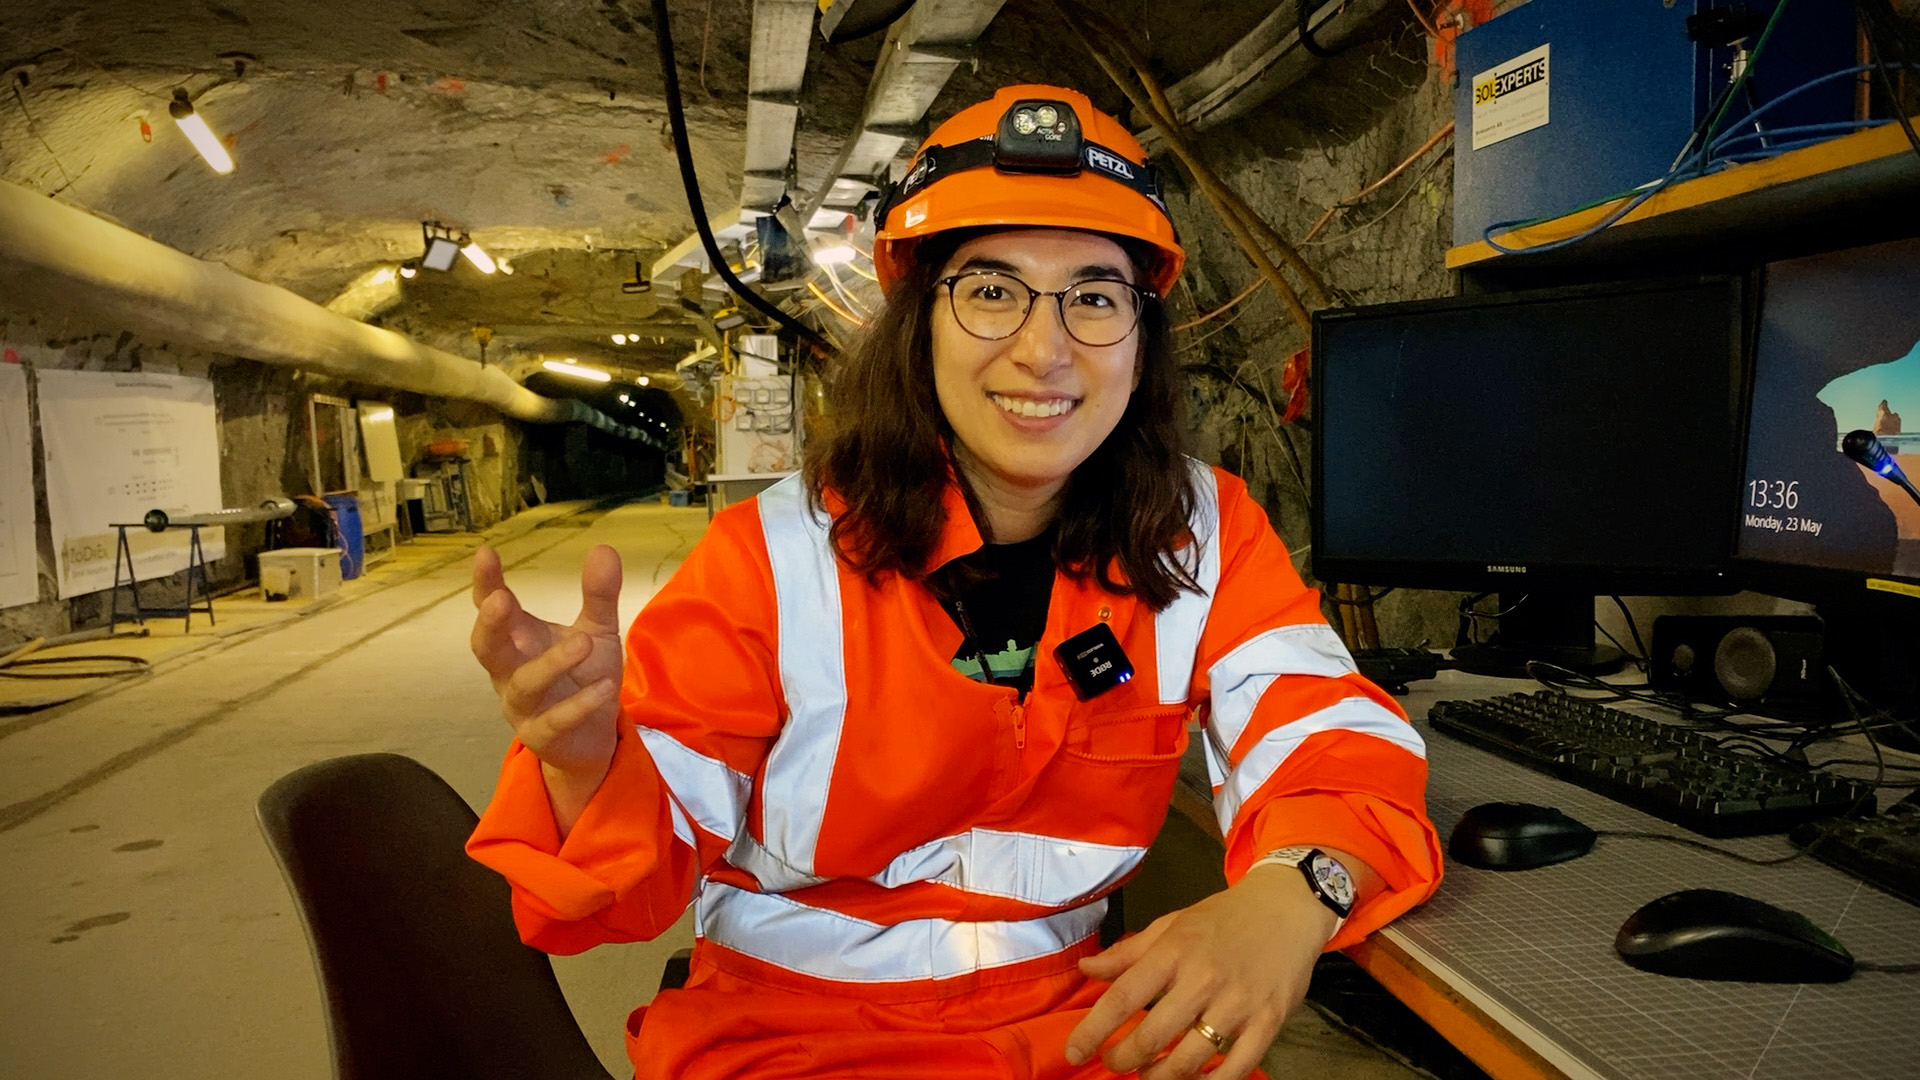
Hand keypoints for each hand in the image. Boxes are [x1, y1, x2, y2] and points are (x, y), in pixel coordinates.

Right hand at [470, 543, 625, 815]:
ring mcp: (522, 706)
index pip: (493, 608)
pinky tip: (606, 687)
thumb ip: (599, 595)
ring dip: (551, 664)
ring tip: (584, 644)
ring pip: (524, 685)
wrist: (593, 737)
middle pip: (487, 649)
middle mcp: (511, 671)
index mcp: (518, 639)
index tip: (485, 554)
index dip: (485, 584)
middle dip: (490, 625)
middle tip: (500, 600)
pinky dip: (579, 704)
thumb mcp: (597, 631)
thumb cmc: (584, 675)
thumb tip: (604, 548)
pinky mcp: (542, 736)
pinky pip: (555, 721)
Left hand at [1065, 865, 1337, 1079]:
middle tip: (1114, 1065)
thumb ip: (1128, 952)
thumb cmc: (1224, 917)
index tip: (1076, 1051)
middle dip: (1123, 1061)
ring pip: (1190, 1059)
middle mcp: (1203, 978)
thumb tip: (1086, 969)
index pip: (1122, 998)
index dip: (1093, 1031)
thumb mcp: (1171, 924)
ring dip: (1160, 1077)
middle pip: (1152, 1036)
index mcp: (1174, 951)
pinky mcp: (1268, 1022)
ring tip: (1147, 1075)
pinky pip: (1235, 1068)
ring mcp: (1238, 1003)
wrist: (1287, 907)